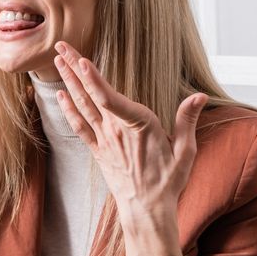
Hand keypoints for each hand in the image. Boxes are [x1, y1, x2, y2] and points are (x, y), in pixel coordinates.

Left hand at [51, 41, 207, 224]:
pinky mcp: (97, 149)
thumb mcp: (185, 152)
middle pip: (90, 94)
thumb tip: (198, 97)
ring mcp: (104, 139)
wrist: (146, 210)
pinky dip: (68, 109)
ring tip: (58, 60)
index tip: (83, 61)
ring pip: (82, 105)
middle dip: (75, 67)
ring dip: (69, 81)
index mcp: (139, 126)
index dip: (95, 80)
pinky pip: (79, 125)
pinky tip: (60, 94)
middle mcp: (116, 130)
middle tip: (61, 44)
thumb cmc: (168, 181)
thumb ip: (187, 121)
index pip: (111, 99)